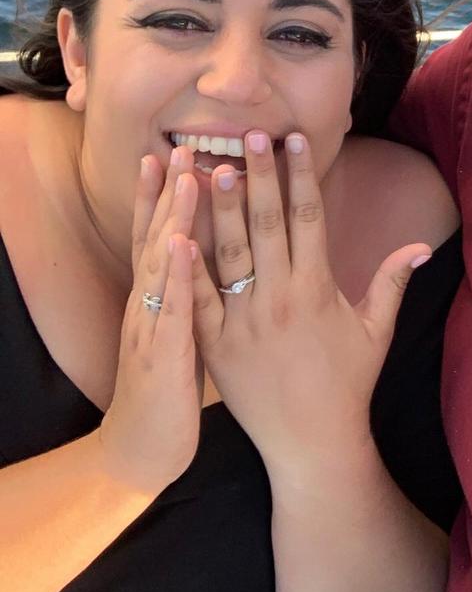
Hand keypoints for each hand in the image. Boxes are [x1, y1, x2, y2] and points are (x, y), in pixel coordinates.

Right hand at [99, 149, 203, 494]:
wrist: (143, 446)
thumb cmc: (168, 385)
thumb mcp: (180, 331)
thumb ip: (190, 291)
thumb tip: (207, 254)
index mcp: (160, 295)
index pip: (159, 234)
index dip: (162, 195)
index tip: (171, 151)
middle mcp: (151, 302)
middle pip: (157, 236)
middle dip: (167, 191)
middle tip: (177, 145)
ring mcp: (154, 325)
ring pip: (163, 264)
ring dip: (172, 220)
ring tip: (187, 178)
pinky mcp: (163, 355)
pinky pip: (173, 310)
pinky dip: (176, 277)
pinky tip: (182, 247)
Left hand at [190, 130, 430, 476]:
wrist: (311, 444)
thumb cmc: (348, 385)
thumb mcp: (376, 331)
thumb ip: (393, 281)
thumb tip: (422, 244)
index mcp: (318, 289)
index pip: (309, 218)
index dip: (302, 176)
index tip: (294, 141)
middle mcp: (280, 299)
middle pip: (266, 224)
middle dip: (258, 175)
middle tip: (249, 133)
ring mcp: (244, 321)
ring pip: (229, 252)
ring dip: (220, 206)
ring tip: (212, 164)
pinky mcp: (215, 345)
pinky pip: (197, 298)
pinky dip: (185, 265)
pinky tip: (173, 231)